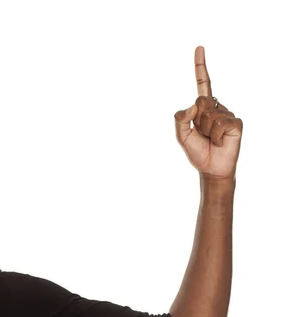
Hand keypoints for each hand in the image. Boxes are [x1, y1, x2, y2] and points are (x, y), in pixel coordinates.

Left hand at [174, 46, 242, 180]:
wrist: (211, 168)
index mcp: (203, 107)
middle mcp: (216, 107)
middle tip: (202, 134)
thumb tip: (193, 105)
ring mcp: (227, 114)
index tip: (199, 48)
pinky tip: (219, 142)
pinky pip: (220, 124)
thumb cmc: (197, 151)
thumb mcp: (181, 136)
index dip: (200, 66)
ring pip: (209, 115)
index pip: (203, 83)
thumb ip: (180, 119)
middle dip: (196, 121)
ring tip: (210, 139)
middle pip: (200, 102)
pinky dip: (215, 136)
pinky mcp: (236, 123)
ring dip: (205, 131)